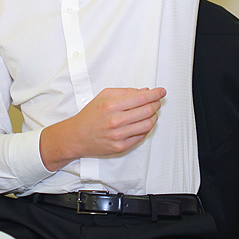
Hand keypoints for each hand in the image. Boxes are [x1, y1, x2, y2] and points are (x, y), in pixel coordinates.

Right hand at [39, 87, 166, 171]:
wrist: (77, 136)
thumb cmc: (90, 115)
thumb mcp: (104, 96)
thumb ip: (125, 92)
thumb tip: (145, 92)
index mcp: (111, 105)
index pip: (141, 98)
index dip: (155, 94)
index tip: (161, 92)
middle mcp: (115, 121)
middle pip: (147, 111)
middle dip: (156, 104)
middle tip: (157, 101)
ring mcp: (119, 136)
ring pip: (147, 125)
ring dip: (154, 117)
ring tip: (152, 112)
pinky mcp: (121, 147)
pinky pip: (141, 137)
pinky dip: (146, 129)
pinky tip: (143, 123)